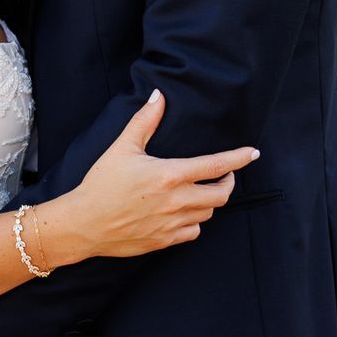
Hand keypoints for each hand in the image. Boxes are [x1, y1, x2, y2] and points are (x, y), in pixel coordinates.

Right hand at [44, 92, 256, 262]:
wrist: (83, 223)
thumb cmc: (101, 184)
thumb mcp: (122, 148)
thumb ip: (145, 121)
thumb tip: (158, 95)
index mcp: (170, 174)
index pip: (216, 165)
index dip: (239, 158)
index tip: (253, 153)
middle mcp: (176, 200)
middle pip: (221, 194)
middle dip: (228, 182)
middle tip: (223, 175)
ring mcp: (172, 223)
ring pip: (208, 213)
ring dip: (209, 200)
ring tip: (199, 191)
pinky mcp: (165, 241)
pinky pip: (193, 232)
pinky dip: (194, 221)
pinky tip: (182, 213)